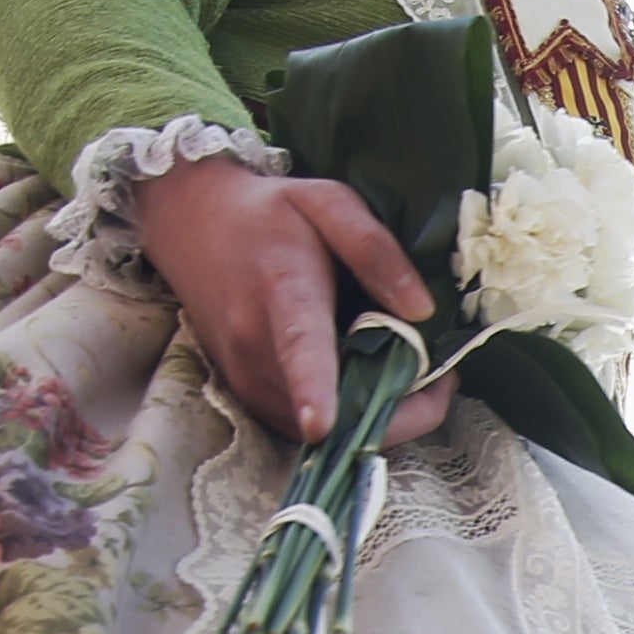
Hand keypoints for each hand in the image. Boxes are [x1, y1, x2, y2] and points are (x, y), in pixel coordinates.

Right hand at [141, 157, 456, 445]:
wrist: (192, 224)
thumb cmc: (268, 213)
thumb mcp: (328, 203)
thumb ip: (375, 249)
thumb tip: (421, 309)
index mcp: (283, 293)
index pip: (299, 346)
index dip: (313, 387)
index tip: (319, 424)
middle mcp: (256, 348)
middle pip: (336, 409)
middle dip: (401, 407)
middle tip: (441, 373)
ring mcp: (249, 380)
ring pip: (331, 430)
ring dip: (381, 413)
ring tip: (408, 369)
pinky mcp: (250, 397)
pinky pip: (313, 428)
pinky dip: (352, 415)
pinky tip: (369, 376)